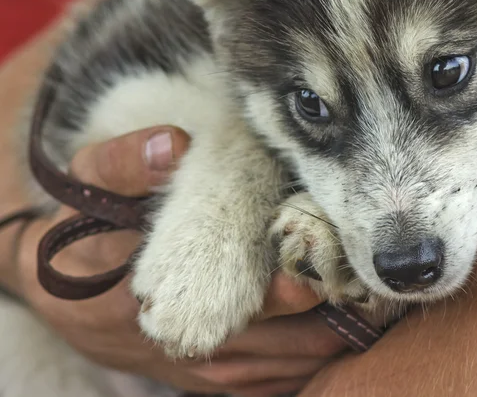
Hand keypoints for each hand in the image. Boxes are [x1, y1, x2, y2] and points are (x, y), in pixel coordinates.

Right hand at [16, 126, 347, 396]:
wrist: (67, 292)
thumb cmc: (86, 229)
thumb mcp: (91, 183)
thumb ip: (126, 162)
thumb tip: (172, 143)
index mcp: (158, 301)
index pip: (244, 304)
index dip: (292, 288)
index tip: (331, 261)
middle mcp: (188, 347)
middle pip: (282, 341)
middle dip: (327, 311)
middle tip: (367, 278)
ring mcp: (207, 370)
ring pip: (291, 365)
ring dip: (332, 334)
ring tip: (369, 297)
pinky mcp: (218, 379)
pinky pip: (281, 381)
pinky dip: (315, 356)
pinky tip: (344, 324)